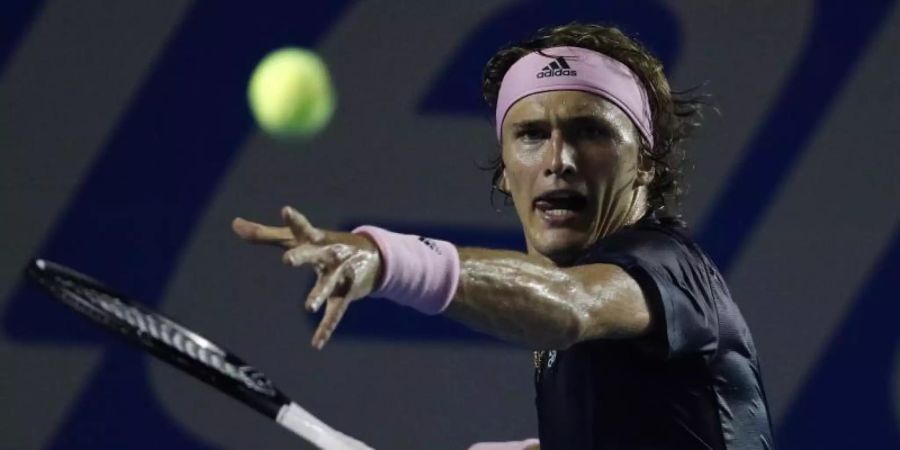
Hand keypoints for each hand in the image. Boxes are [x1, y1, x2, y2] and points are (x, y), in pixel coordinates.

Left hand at [232, 206, 381, 348]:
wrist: (373, 256)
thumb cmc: (323, 245)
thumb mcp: (295, 239)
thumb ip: (265, 234)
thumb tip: (234, 224)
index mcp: (315, 239)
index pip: (302, 228)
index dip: (294, 220)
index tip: (286, 210)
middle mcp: (330, 254)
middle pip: (315, 254)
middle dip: (302, 256)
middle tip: (287, 259)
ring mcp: (340, 274)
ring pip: (327, 285)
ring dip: (319, 295)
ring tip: (307, 307)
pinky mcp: (346, 294)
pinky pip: (336, 312)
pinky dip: (326, 328)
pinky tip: (316, 344)